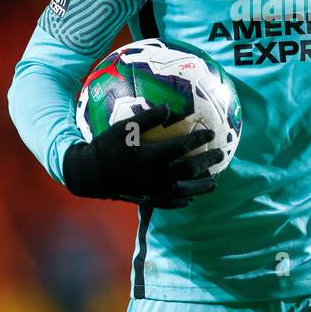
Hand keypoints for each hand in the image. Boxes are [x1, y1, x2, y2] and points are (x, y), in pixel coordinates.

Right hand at [62, 104, 222, 207]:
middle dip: (207, 162)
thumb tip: (169, 108)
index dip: (199, 139)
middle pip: (190, 169)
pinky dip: (181, 201)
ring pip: (185, 190)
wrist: (90, 175)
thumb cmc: (106, 147)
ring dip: (201, 186)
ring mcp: (154, 191)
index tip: (211, 134)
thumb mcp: (125, 127)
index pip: (184, 146)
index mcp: (154, 156)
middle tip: (220, 156)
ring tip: (214, 183)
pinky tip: (188, 199)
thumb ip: (149, 117)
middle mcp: (158, 176)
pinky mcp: (147, 200)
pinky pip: (169, 203)